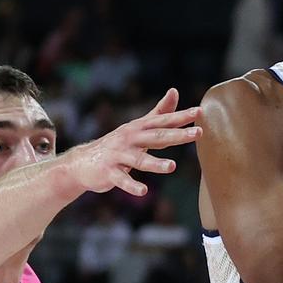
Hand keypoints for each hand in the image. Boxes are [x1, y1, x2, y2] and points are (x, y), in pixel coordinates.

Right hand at [67, 88, 200, 195]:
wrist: (82, 162)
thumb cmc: (118, 144)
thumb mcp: (138, 127)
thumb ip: (159, 112)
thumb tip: (174, 91)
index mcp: (139, 128)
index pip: (163, 120)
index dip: (181, 116)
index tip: (199, 112)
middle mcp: (129, 138)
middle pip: (156, 136)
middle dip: (177, 135)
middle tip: (198, 133)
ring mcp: (118, 155)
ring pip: (139, 159)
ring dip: (155, 163)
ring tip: (172, 166)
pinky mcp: (108, 172)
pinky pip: (121, 180)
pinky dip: (132, 186)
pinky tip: (144, 191)